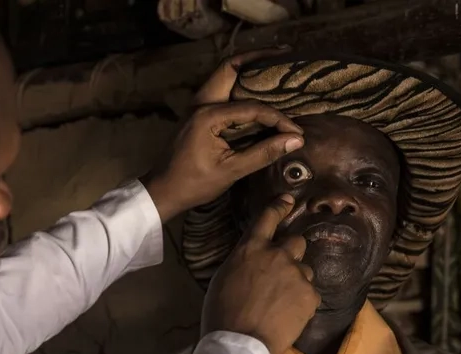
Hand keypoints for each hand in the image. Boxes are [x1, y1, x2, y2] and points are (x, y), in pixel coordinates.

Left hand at [143, 49, 303, 221]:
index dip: (278, 118)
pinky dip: (240, 86)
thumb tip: (295, 140)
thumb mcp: (231, 171)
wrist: (163, 190)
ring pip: (224, 75)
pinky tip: (257, 91)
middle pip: (231, 68)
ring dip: (247, 69)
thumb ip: (263, 153)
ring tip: (274, 67)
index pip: (252, 107)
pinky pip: (221, 90)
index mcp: (208, 115)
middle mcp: (201, 102)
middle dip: (258, 59)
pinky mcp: (198, 112)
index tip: (296, 130)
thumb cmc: (194, 183)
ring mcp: (197, 105)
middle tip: (285, 56)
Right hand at [200, 194, 320, 353]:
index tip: (289, 199)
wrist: (241, 342)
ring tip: (283, 303)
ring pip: (305, 270)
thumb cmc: (221, 313)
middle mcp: (276, 255)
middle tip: (284, 271)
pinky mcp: (310, 295)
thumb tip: (253, 262)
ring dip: (297, 281)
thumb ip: (243, 263)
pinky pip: (310, 294)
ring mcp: (296, 274)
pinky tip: (289, 317)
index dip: (279, 206)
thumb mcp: (224, 278)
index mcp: (250, 249)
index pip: (268, 218)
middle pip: (297, 241)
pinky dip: (302, 303)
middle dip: (293, 253)